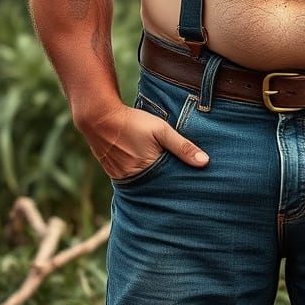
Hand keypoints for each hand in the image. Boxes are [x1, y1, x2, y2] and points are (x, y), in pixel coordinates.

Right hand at [74, 102, 209, 180]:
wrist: (100, 117)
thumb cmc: (133, 122)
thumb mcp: (161, 130)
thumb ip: (183, 146)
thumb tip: (205, 162)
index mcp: (148, 172)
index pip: (169, 184)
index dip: (178, 183)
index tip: (190, 184)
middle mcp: (133, 179)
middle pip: (155, 186)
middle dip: (166, 185)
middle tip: (178, 181)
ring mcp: (121, 177)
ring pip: (143, 184)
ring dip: (152, 180)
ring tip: (162, 176)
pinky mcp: (113, 172)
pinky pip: (130, 179)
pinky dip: (139, 176)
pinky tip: (145, 169)